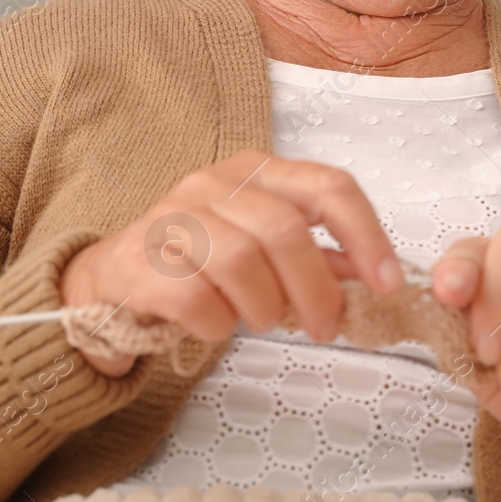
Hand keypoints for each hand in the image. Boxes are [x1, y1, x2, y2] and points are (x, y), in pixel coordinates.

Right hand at [59, 151, 403, 376]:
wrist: (111, 280)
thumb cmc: (201, 263)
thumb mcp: (264, 249)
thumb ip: (319, 257)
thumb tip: (377, 277)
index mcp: (256, 172)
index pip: (329, 185)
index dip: (367, 236)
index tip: (389, 284)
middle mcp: (214, 183)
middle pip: (286, 230)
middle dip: (317, 290)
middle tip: (326, 329)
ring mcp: (172, 218)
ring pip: (241, 261)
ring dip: (266, 307)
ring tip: (263, 322)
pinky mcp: (140, 261)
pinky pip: (196, 297)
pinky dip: (219, 324)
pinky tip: (217, 326)